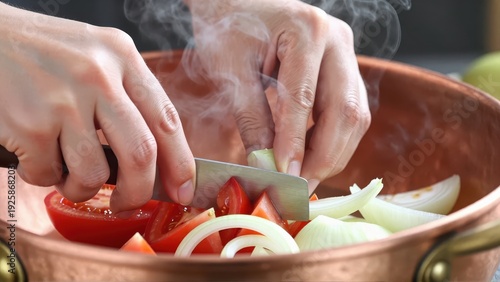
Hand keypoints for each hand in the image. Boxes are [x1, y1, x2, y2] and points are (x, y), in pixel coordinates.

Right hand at [0, 3, 195, 212]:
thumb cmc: (43, 52)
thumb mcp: (96, 56)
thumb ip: (127, 96)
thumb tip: (155, 156)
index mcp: (122, 57)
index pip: (167, 119)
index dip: (180, 162)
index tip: (183, 189)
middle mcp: (98, 76)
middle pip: (141, 153)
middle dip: (139, 191)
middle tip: (128, 202)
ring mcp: (63, 100)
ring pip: (94, 174)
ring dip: (82, 187)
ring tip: (67, 170)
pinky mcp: (30, 124)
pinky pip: (49, 175)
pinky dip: (43, 175)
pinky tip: (35, 152)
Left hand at [185, 0, 370, 192]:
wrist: (235, 1)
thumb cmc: (227, 27)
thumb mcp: (232, 72)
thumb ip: (253, 120)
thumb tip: (268, 166)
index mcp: (306, 30)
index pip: (304, 99)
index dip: (295, 143)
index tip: (284, 176)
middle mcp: (337, 39)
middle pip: (346, 110)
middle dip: (324, 156)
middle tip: (301, 187)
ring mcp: (345, 52)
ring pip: (355, 115)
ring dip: (333, 152)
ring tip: (305, 176)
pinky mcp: (342, 67)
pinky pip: (348, 110)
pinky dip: (332, 138)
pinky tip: (310, 155)